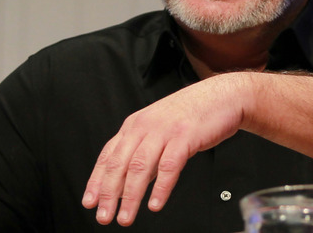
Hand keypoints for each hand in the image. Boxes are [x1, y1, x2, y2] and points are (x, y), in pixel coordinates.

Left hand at [81, 73, 245, 225]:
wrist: (222, 96)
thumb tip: (130, 182)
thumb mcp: (160, 129)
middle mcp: (145, 126)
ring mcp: (164, 130)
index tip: (89, 202)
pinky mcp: (184, 136)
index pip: (108, 156)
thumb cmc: (193, 114)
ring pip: (140, 167)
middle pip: (119, 164)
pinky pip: (169, 166)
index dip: (96, 181)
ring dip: (131, 196)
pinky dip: (160, 188)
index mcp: (135, 125)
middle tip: (104, 216)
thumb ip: (144, 153)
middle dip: (109, 194)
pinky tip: (155, 204)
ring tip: (126, 216)